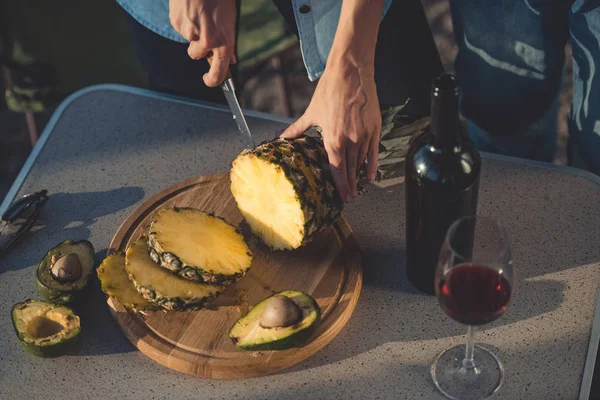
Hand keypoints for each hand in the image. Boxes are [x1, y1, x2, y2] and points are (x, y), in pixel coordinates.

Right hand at [169, 0, 235, 86]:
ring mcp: (190, 33)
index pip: (218, 72)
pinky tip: (189, 8)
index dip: (213, 80)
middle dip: (198, 47)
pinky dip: (184, 20)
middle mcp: (207, 42)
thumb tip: (230, 59)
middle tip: (202, 31)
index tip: (209, 81)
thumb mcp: (230, 19)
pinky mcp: (177, 23)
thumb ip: (228, 41)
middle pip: (196, 55)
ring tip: (198, 13)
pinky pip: (180, 28)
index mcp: (224, 42)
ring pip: (188, 39)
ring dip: (192, 31)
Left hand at [280, 61, 380, 202]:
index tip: (344, 197)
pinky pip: (374, 152)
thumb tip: (281, 137)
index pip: (338, 169)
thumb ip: (297, 129)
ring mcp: (364, 135)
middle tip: (350, 196)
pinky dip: (372, 164)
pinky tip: (370, 174)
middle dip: (350, 185)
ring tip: (357, 186)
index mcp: (333, 139)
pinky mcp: (375, 127)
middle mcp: (350, 140)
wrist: (350, 72)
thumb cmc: (330, 90)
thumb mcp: (311, 112)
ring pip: (362, 162)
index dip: (341, 186)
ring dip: (359, 175)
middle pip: (351, 169)